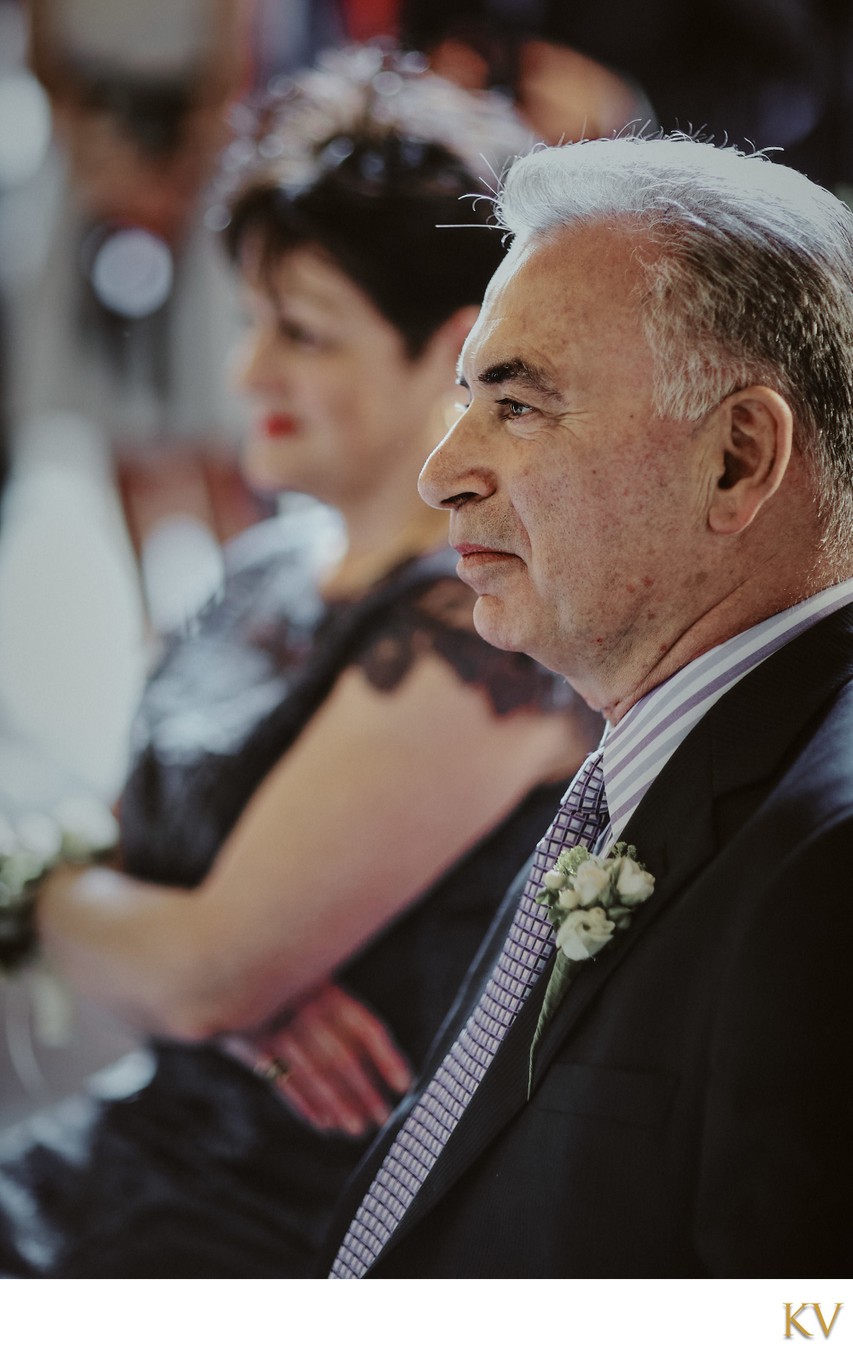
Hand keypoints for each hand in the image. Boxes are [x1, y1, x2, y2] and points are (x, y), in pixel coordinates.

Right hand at [224, 984, 412, 1137]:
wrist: (223, 964)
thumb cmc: (284, 974)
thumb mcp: (314, 974)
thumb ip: (341, 1007)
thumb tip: (379, 1049)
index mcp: (327, 990)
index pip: (365, 1028)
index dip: (387, 1058)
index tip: (404, 1084)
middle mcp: (305, 1010)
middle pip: (342, 1059)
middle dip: (364, 1091)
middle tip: (382, 1117)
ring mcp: (278, 1028)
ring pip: (314, 1074)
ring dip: (337, 1104)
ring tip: (356, 1127)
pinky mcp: (254, 1045)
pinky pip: (283, 1079)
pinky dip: (304, 1103)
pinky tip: (322, 1121)